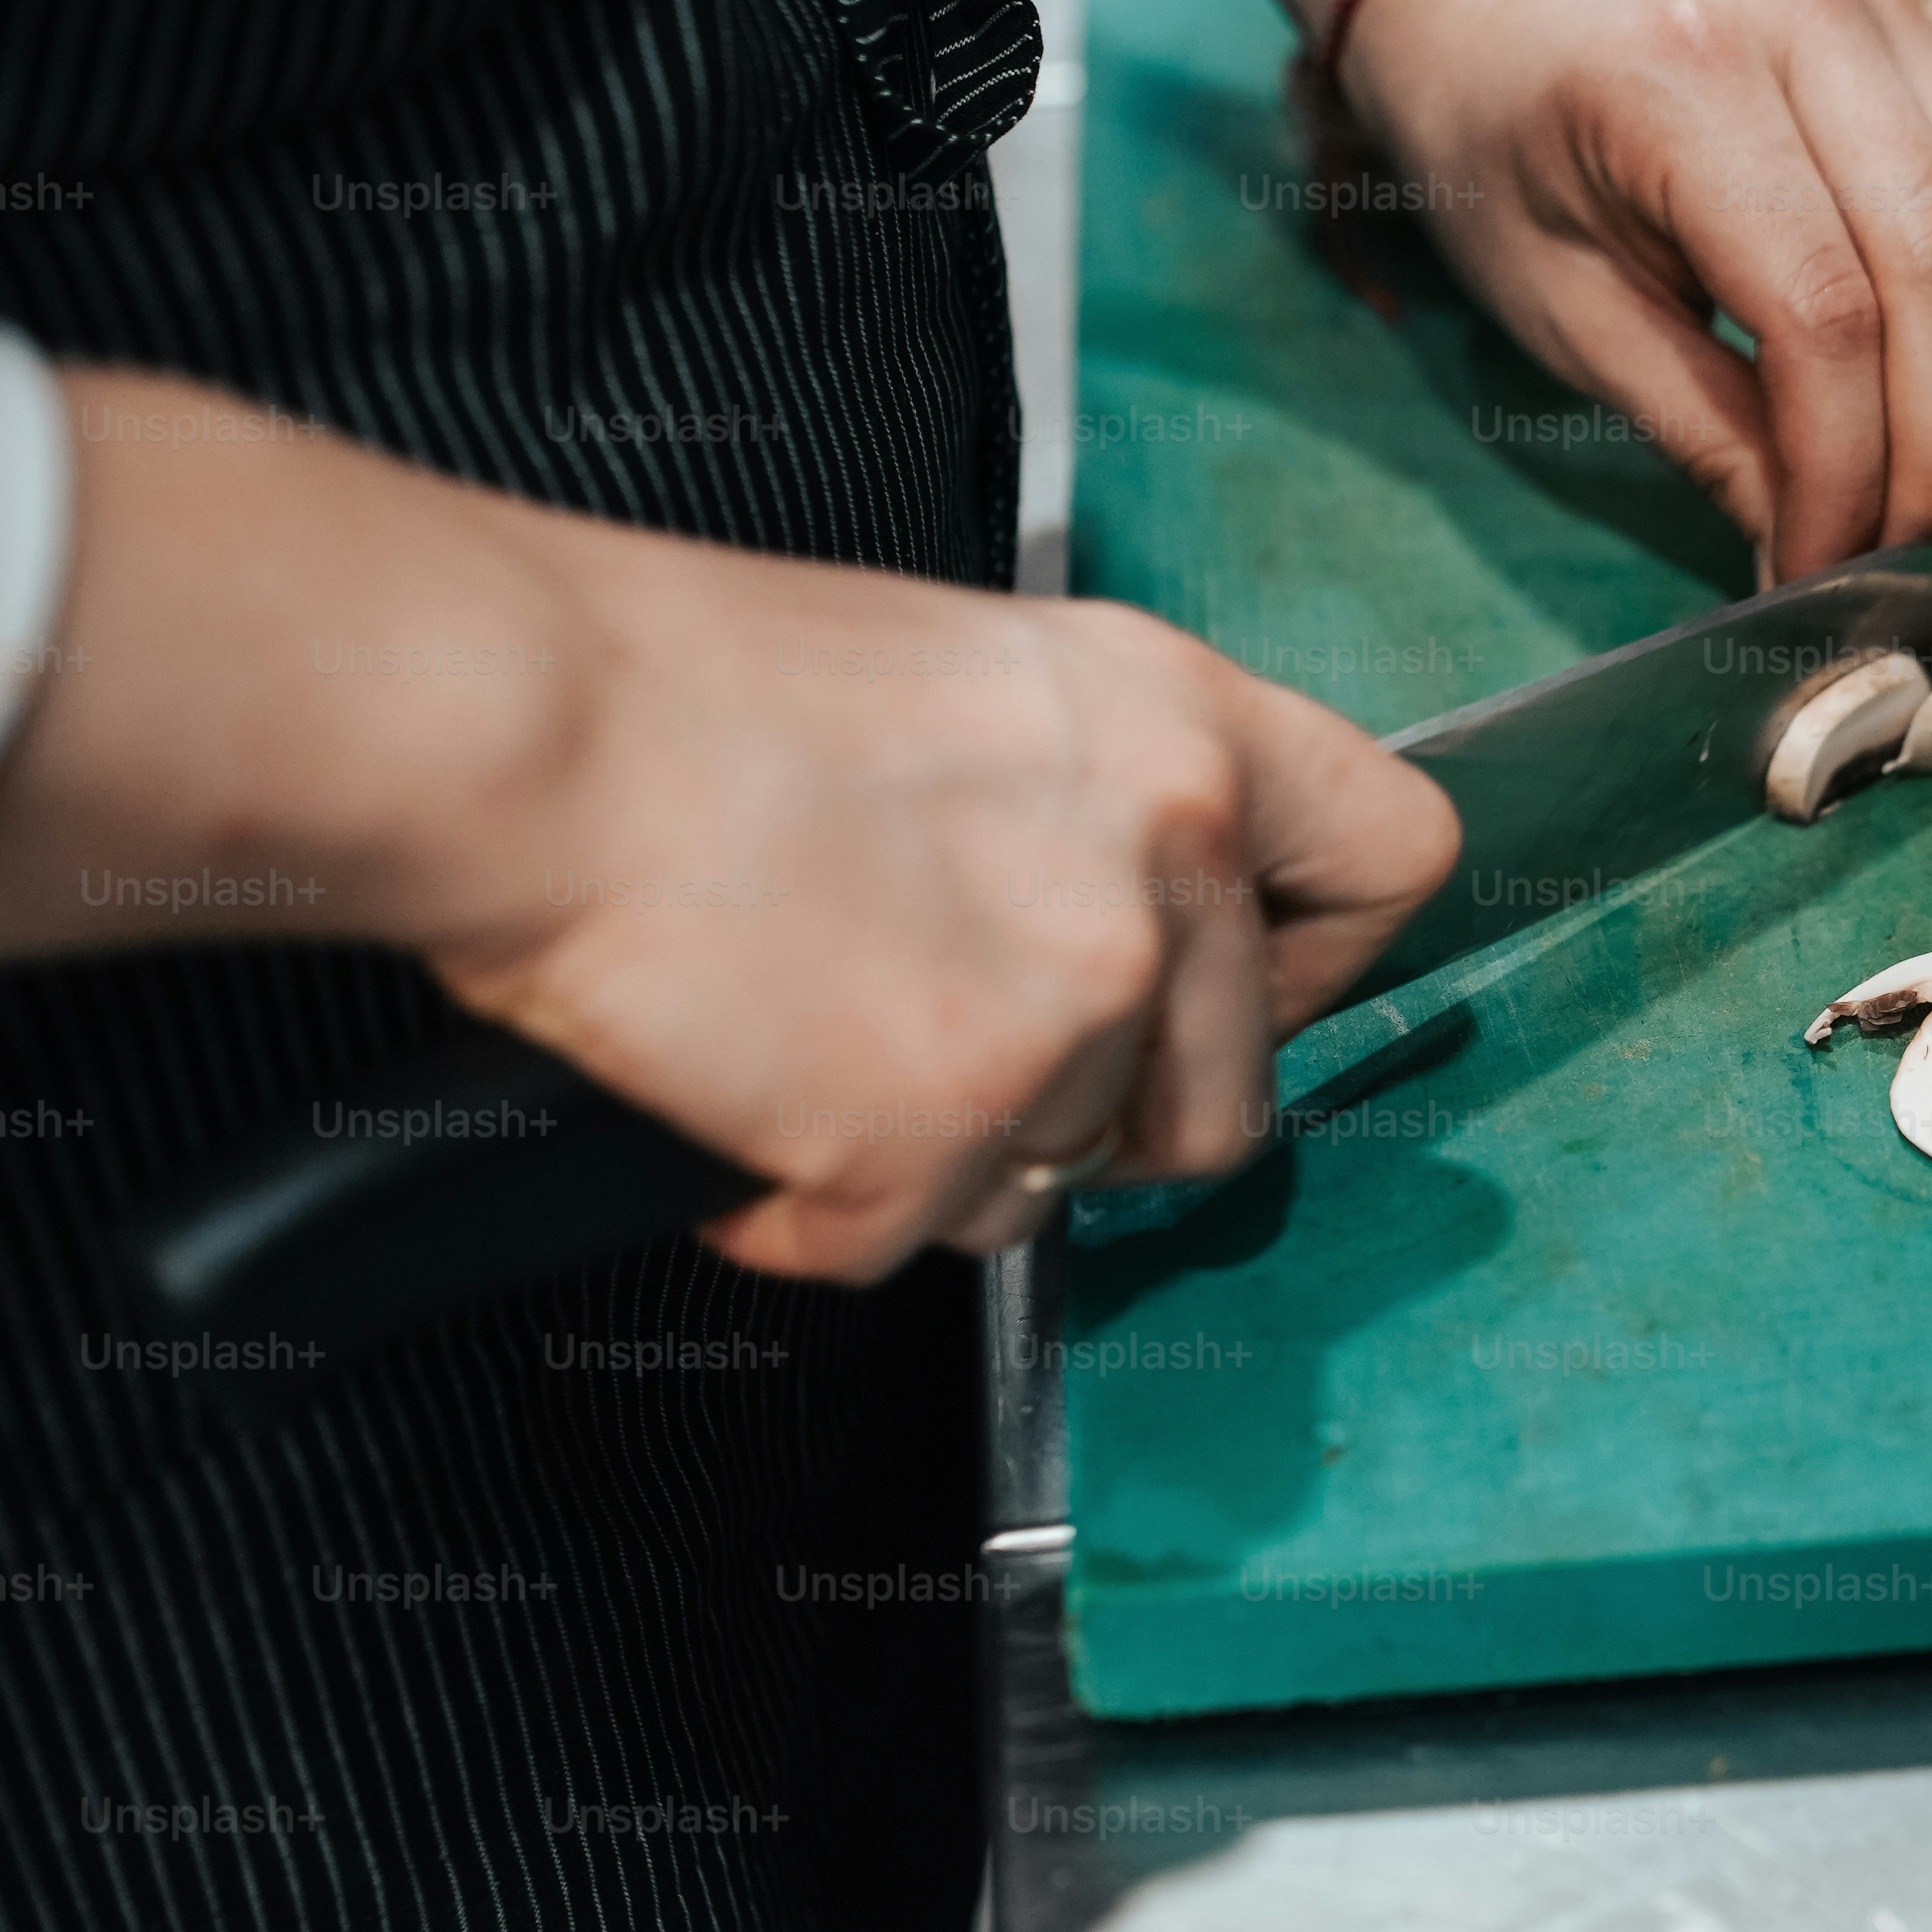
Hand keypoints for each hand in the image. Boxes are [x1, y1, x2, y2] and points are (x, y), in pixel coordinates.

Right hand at [0, 371, 1457, 1278]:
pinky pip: (903, 1246)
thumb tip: (1128, 930)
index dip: (1326, 960)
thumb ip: (1095, 806)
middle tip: (953, 1054)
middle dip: (1101, 1122)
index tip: (1250, 988)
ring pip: (1058, 1182)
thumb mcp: (977, 685)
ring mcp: (1068, 1013)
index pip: (1396, 858)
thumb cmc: (697, 694)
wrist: (535, 733)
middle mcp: (1166, 866)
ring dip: (941, 1158)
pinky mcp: (944, 1132)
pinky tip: (741, 1098)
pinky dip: (808, 1210)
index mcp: (1184, 727)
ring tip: (811, 1037)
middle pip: (1230, 1102)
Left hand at [1127, 0, 1931, 580]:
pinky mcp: (1921, 35)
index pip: (1823, 309)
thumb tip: (1815, 561)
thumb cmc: (1498, 157)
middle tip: (1914, 570)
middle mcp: (1809, 17)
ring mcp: (1881, 12)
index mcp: (1681, 77)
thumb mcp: (1563, 310)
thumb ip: (1702, 427)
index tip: (1822, 576)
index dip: (1846, 468)